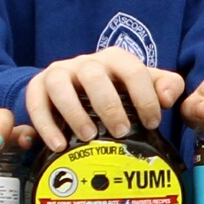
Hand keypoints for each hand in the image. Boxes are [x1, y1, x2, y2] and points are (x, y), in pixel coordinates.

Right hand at [26, 48, 187, 145]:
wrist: (75, 85)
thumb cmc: (115, 88)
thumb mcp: (143, 84)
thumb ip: (165, 86)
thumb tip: (167, 98)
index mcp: (115, 59)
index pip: (133, 70)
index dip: (145, 97)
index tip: (151, 123)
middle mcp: (86, 62)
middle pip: (94, 75)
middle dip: (108, 104)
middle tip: (120, 131)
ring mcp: (59, 72)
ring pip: (60, 84)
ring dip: (74, 111)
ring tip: (88, 137)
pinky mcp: (37, 86)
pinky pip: (36, 101)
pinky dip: (45, 124)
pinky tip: (58, 145)